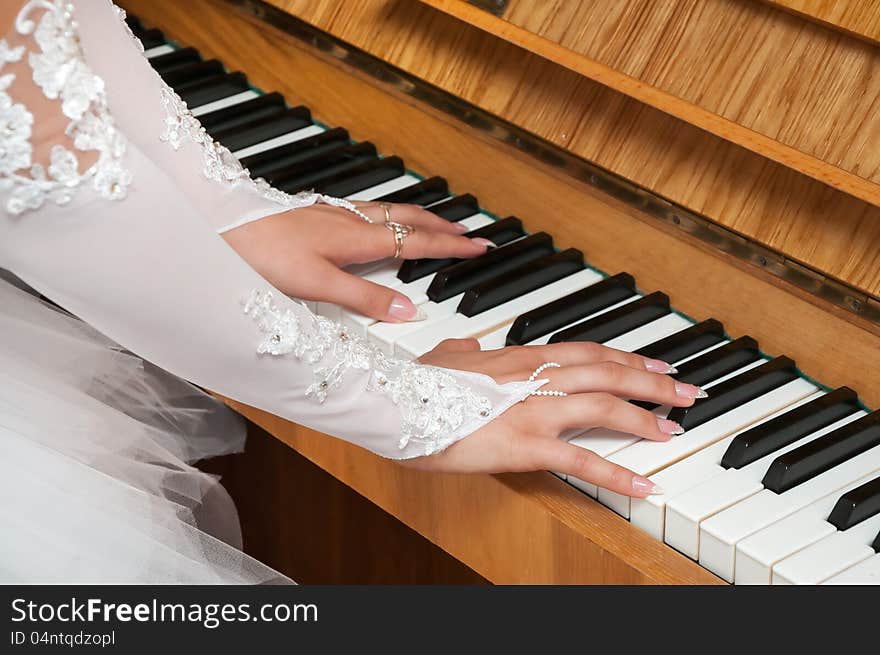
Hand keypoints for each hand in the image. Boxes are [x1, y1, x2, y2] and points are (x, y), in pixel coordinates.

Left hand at [221, 201, 491, 321]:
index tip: (480, 246)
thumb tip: (409, 310)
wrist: (218, 232)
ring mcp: (333, 213)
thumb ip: (365, 298)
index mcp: (356, 236)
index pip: (416, 241)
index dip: (450, 246)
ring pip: (389, 211)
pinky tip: (382, 222)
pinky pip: (369, 210)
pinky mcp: (317, 214)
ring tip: (439, 224)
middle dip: (443, 226)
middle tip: (471, 232)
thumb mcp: (318, 285)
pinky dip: (392, 216)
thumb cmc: (262, 256)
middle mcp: (349, 219)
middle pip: (409, 218)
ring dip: (420, 218)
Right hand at [412, 339, 705, 497]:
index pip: (587, 351)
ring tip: (674, 430)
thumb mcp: (443, 357)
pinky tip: (644, 484)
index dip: (625, 356)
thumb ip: (463, 350)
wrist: (397, 401)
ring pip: (604, 406)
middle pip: (608, 372)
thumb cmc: (415, 381)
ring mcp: (533, 409)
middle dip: (652, 381)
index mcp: (520, 357)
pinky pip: (581, 459)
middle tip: (686, 392)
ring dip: (645, 418)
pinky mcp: (525, 444)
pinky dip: (617, 473)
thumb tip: (468, 346)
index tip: (653, 364)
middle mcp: (535, 377)